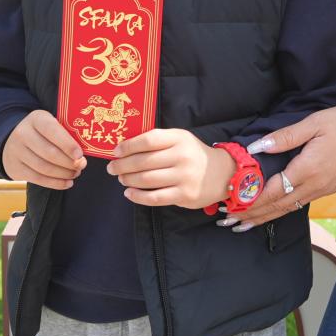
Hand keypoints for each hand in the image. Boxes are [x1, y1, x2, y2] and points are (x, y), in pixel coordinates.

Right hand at [2, 110, 86, 188]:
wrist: (11, 139)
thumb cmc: (41, 132)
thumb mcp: (50, 124)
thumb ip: (65, 134)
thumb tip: (82, 156)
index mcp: (36, 119)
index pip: (52, 130)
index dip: (67, 144)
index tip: (80, 155)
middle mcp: (23, 134)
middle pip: (49, 152)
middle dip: (69, 162)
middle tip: (82, 165)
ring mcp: (17, 152)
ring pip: (44, 168)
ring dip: (63, 174)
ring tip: (75, 173)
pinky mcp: (15, 168)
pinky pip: (38, 179)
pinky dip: (55, 183)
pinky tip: (67, 183)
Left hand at [108, 129, 232, 209]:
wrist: (222, 173)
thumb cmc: (193, 155)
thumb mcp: (180, 140)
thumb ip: (158, 141)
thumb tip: (125, 147)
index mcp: (179, 138)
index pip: (148, 140)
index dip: (128, 146)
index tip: (115, 151)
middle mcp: (182, 156)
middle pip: (144, 162)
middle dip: (123, 165)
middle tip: (112, 168)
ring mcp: (184, 177)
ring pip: (147, 180)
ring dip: (128, 180)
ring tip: (121, 179)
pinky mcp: (184, 195)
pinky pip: (155, 198)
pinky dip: (138, 196)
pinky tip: (129, 193)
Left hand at [235, 105, 335, 228]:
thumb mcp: (314, 123)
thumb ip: (285, 137)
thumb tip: (258, 148)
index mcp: (306, 170)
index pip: (271, 192)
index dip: (249, 201)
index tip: (230, 207)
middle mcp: (313, 186)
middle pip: (276, 207)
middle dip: (252, 216)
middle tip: (229, 223)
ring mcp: (322, 190)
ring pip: (288, 208)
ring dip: (265, 217)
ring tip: (246, 224)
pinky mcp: (329, 188)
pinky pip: (300, 204)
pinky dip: (282, 210)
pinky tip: (275, 211)